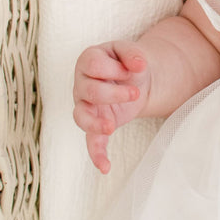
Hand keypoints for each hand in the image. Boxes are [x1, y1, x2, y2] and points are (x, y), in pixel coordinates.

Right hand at [73, 42, 152, 172]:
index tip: (132, 69)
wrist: (136, 79)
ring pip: (81, 117)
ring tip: (111, 126)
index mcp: (88, 61)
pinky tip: (105, 167)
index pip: (92, 64)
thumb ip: (133, 54)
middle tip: (135, 93)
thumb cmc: (128, 63)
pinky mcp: (96, 124)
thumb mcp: (131, 52)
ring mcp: (85, 106)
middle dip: (113, 93)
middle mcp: (82, 84)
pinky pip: (91, 141)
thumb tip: (139, 64)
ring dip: (96, 123)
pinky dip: (96, 154)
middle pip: (89, 91)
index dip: (113, 68)